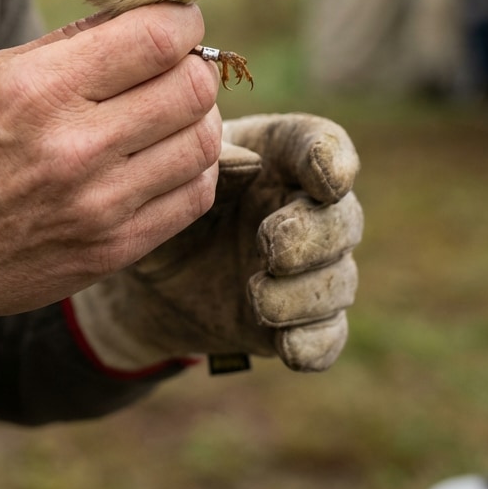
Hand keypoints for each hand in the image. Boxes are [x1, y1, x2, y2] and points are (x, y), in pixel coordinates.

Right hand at [0, 4, 221, 337]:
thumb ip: (71, 43)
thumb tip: (138, 13)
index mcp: (41, 90)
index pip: (155, 37)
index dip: (179, 19)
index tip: (173, 20)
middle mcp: (77, 147)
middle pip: (192, 87)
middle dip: (192, 64)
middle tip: (173, 65)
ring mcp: (101, 204)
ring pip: (204, 140)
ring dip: (198, 116)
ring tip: (170, 111)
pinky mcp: (116, 248)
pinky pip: (195, 195)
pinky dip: (194, 166)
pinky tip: (167, 155)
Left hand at [71, 113, 361, 372]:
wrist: (144, 274)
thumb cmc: (163, 199)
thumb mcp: (172, 175)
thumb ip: (212, 165)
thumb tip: (249, 165)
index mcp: (280, 156)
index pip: (324, 144)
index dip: (333, 160)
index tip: (324, 179)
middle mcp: (305, 208)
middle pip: (343, 217)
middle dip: (314, 235)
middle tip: (272, 246)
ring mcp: (307, 268)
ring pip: (340, 279)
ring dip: (306, 293)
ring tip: (258, 298)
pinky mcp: (297, 321)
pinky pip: (327, 337)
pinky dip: (314, 343)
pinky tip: (287, 344)